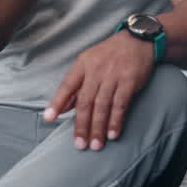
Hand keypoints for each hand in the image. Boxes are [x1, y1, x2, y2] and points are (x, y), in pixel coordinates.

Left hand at [43, 32, 154, 151]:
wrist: (137, 41)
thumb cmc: (109, 55)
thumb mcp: (88, 63)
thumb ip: (76, 86)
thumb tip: (62, 108)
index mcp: (82, 65)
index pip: (66, 85)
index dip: (57, 102)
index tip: (49, 118)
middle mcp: (96, 70)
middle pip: (85, 101)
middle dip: (81, 125)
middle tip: (79, 144)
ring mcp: (113, 76)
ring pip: (102, 106)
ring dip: (98, 127)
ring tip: (95, 145)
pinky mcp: (129, 81)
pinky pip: (120, 104)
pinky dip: (115, 120)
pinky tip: (112, 134)